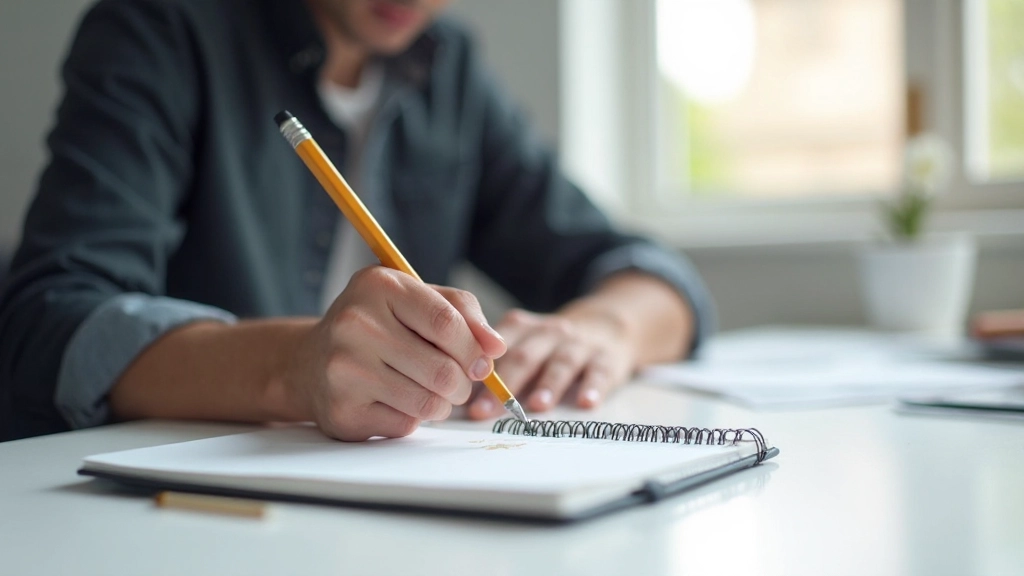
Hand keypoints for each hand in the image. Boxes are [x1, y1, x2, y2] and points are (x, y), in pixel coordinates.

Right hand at [282, 267, 505, 440]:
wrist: (311, 362)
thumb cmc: (378, 326)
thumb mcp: (417, 299)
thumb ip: (462, 312)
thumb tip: (495, 347)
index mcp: (377, 285)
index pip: (446, 323)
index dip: (475, 349)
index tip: (483, 362)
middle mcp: (355, 323)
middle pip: (443, 370)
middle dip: (463, 383)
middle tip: (458, 382)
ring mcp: (344, 369)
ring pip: (429, 402)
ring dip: (443, 404)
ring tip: (431, 392)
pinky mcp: (342, 410)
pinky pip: (406, 424)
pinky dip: (414, 418)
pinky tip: (396, 402)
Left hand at [466, 309, 636, 419]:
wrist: (609, 324)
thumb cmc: (552, 345)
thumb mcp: (525, 342)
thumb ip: (495, 365)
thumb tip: (456, 396)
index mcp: (522, 328)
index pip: (496, 345)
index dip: (478, 367)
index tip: (460, 391)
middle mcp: (549, 332)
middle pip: (524, 356)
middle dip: (504, 384)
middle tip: (485, 411)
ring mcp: (579, 344)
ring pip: (561, 362)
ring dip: (548, 384)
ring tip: (535, 406)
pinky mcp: (607, 358)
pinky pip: (600, 371)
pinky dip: (594, 386)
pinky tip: (587, 403)